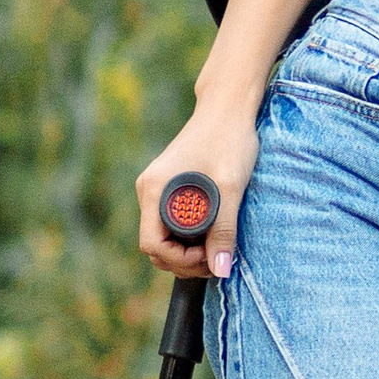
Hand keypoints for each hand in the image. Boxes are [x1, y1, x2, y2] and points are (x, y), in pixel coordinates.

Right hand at [138, 107, 259, 279]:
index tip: (209, 257)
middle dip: (183, 260)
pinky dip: (188, 234)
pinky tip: (213, 230)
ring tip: (217, 246)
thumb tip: (220, 270)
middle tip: (217, 259)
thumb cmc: (229, 140)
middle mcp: (148, 191)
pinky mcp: (168, 187)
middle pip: (155, 245)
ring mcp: (156, 189)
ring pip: (163, 235)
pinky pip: (170, 222)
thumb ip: (224, 230)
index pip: (152, 245)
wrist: (227, 108)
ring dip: (186, 249)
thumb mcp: (230, 188)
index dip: (179, 260)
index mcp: (154, 190)